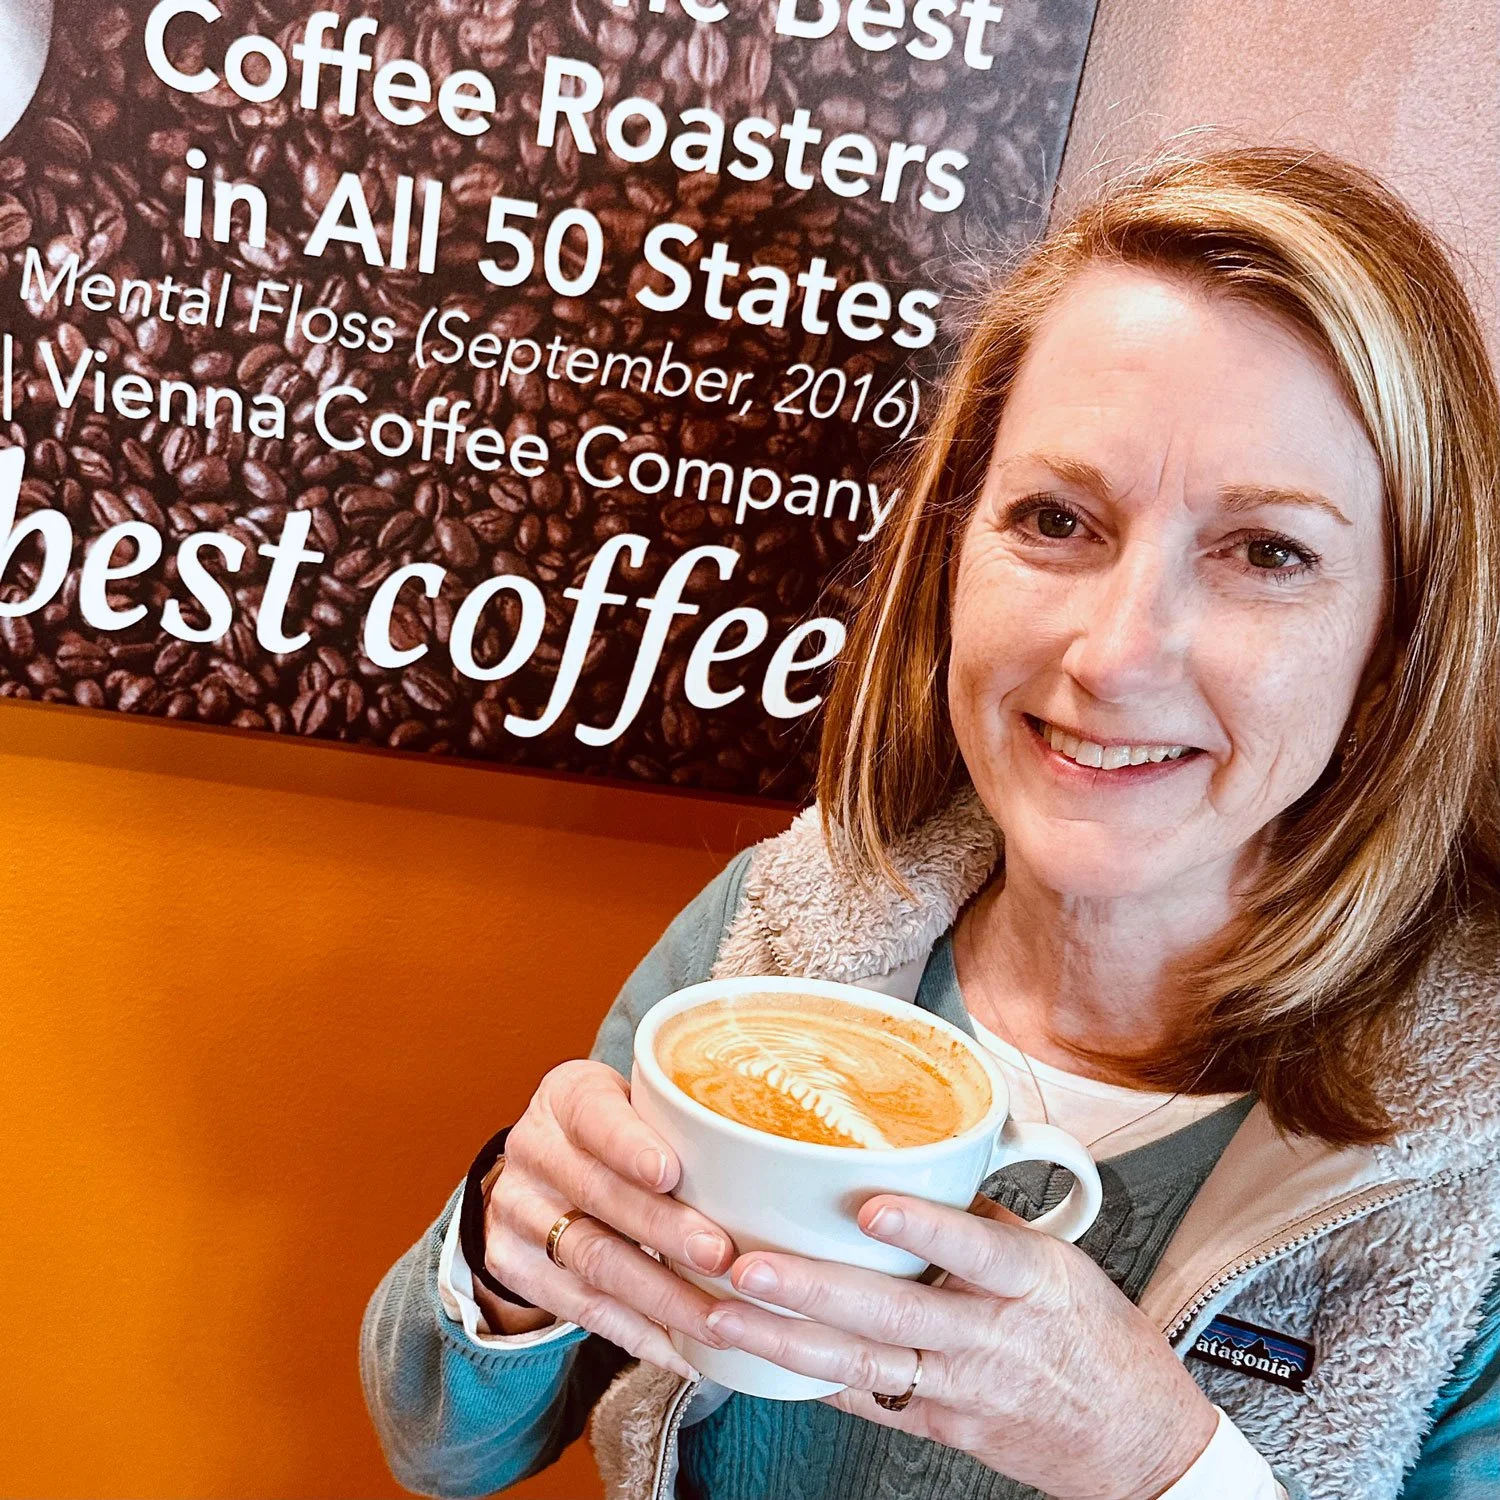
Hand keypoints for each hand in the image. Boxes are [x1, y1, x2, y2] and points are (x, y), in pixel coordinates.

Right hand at [480, 1059, 736, 1377]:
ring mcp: (517, 1210)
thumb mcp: (633, 1103)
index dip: (630, 1146)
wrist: (535, 1170)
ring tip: (716, 1319)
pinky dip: (635, 1333)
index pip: (595, 1116)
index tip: (671, 1173)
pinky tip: (681, 1350)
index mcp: (568, 1097)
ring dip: (660, 1295)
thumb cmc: (612, 1132)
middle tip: (721, 1257)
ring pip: (592, 1259)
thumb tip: (773, 1160)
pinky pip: (579, 1307)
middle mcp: (534, 1150)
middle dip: (664, 1231)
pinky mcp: (514, 1266)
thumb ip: (680, 1122)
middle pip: (599, 1195)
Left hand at [702, 1195, 1217, 1499]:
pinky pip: (868, 1402)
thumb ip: (984, 1219)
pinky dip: (811, 1380)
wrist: (1137, 1441)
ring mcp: (960, 1391)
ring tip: (723, 1315)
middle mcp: (989, 1339)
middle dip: (810, 1291)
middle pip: (891, 1317)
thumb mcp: (1059, 1261)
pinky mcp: (941, 1429)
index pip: (977, 1252)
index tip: (868, 1209)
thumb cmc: (1097, 1339)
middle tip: (746, 1265)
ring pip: (862, 1368)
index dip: (923, 1230)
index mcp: (1030, 1284)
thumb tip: (918, 1164)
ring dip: (785, 1341)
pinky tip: (756, 1357)